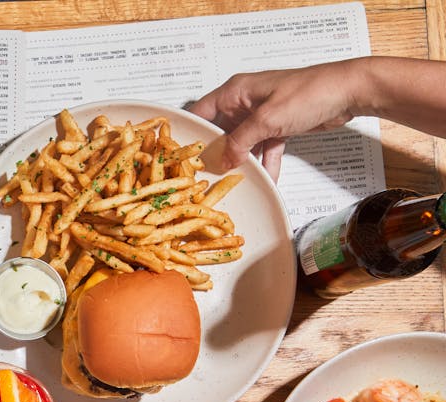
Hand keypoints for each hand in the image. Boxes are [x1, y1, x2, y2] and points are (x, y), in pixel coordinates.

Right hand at [189, 60, 362, 180]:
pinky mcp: (278, 126)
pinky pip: (264, 149)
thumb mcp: (266, 119)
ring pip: (242, 143)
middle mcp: (245, 102)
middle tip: (207, 174)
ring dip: (241, 161)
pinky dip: (265, 163)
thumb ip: (240, 141)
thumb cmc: (309, 92)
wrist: (348, 92)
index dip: (191, 132)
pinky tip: (266, 179)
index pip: (202, 112)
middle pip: (221, 131)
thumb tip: (224, 160)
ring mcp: (261, 115)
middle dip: (217, 153)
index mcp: (236, 91)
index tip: (184, 156)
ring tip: (234, 180)